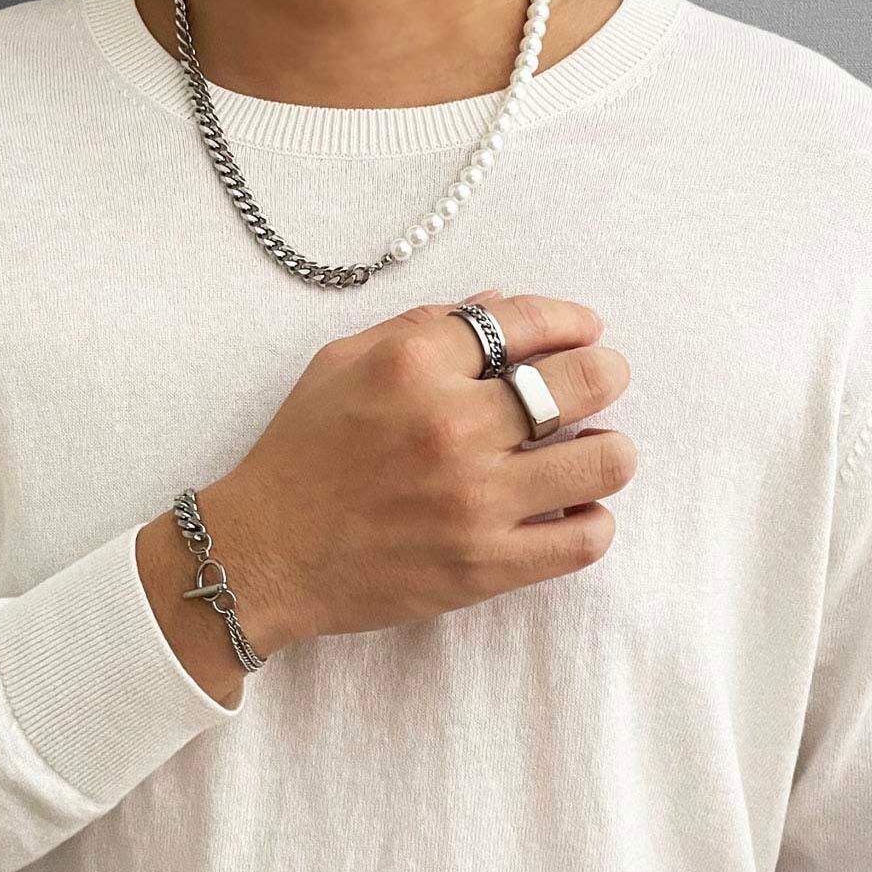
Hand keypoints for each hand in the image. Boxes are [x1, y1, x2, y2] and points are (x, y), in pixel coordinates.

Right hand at [198, 291, 635, 654]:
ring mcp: (475, 501)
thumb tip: (499, 306)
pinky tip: (572, 510)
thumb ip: (422, 328)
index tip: (584, 333)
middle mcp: (452, 426)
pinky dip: (592, 519)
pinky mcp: (486, 566)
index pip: (528, 320)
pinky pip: (584, 539)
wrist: (264, 556)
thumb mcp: (341, 364)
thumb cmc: (298, 455)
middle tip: (599, 382)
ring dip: (607, 450)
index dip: (570, 321)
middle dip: (605, 374)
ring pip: (604, 461)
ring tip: (589, 453)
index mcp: (413, 365)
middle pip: (584, 382)